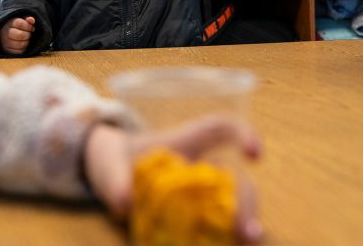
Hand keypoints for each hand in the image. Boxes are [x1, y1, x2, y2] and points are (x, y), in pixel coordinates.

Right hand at [0, 16, 34, 54]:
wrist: (6, 34)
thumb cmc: (17, 27)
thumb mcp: (22, 20)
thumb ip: (27, 20)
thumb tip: (31, 19)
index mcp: (9, 23)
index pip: (19, 23)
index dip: (28, 26)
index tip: (31, 28)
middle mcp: (6, 32)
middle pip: (20, 35)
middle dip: (28, 35)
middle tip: (29, 34)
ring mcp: (6, 42)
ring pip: (20, 44)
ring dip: (26, 42)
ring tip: (26, 39)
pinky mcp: (7, 50)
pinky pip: (18, 52)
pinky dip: (23, 49)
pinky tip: (23, 44)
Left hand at [84, 115, 262, 243]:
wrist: (107, 170)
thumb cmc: (117, 157)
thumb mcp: (110, 162)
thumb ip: (114, 179)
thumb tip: (124, 204)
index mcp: (184, 143)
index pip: (220, 128)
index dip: (244, 135)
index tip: (254, 155)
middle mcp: (200, 169)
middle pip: (235, 181)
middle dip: (246, 204)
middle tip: (248, 231)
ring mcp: (199, 195)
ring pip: (231, 208)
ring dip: (241, 226)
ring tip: (246, 242)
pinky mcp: (191, 218)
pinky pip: (213, 228)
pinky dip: (219, 239)